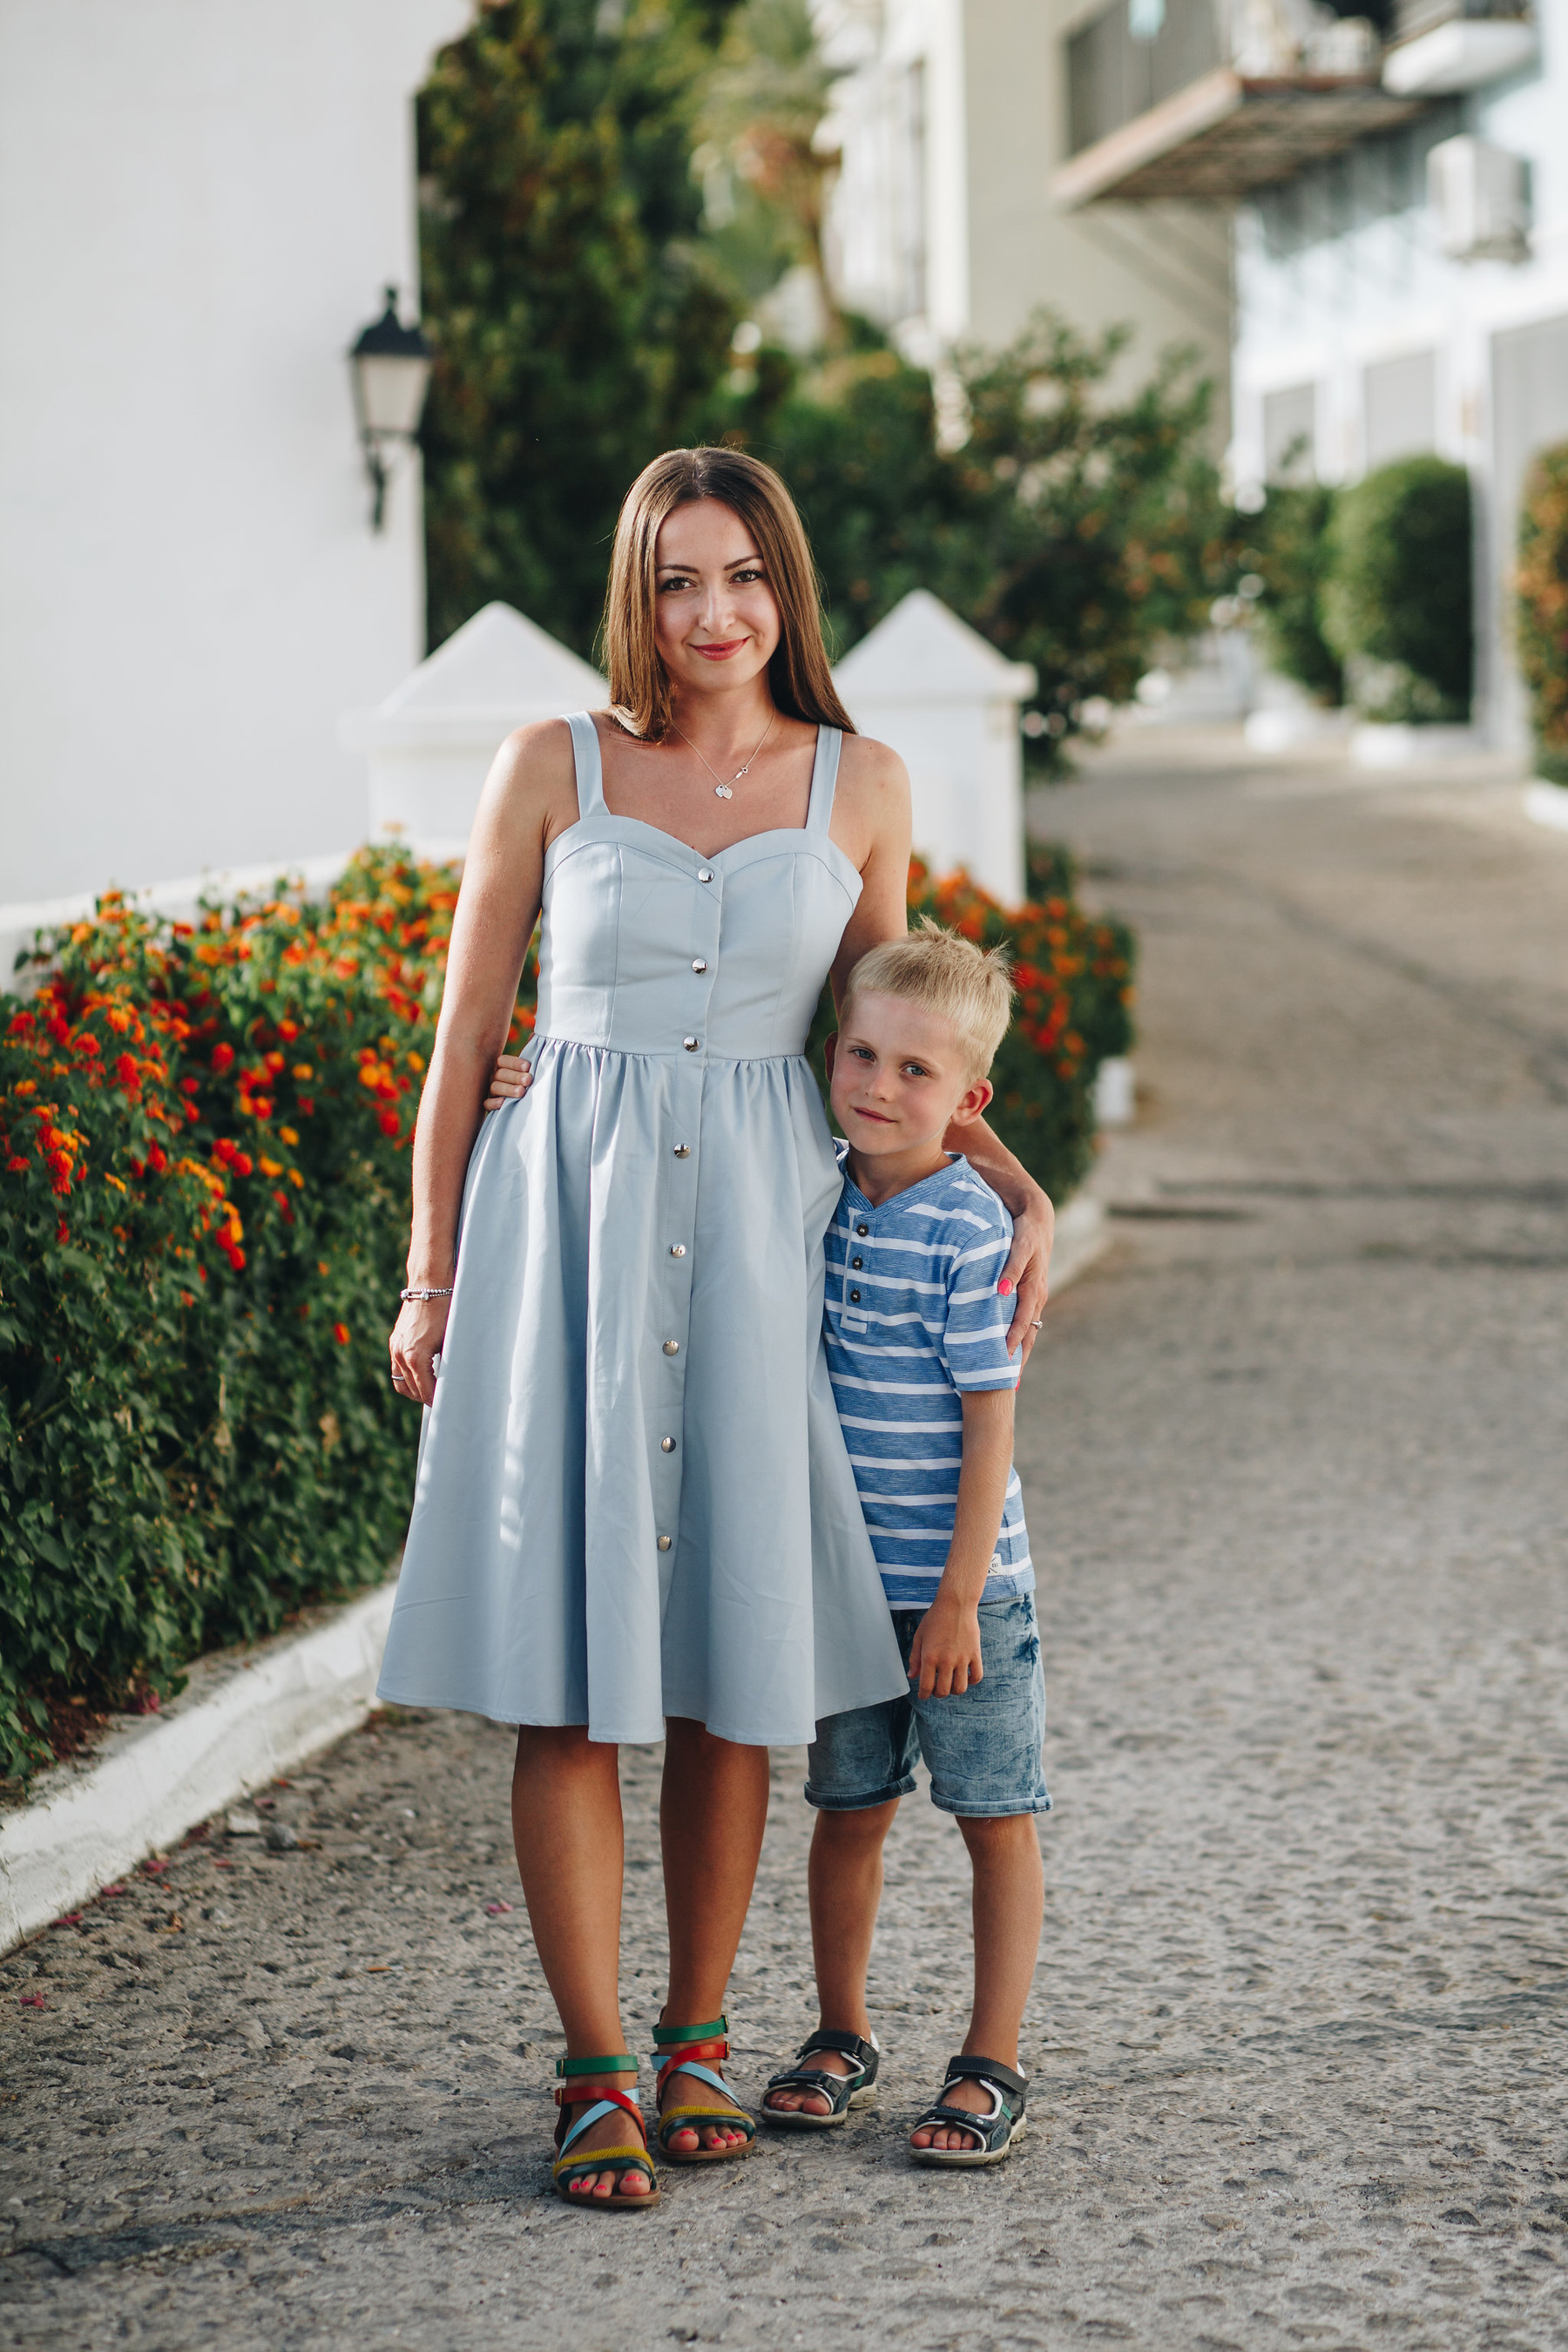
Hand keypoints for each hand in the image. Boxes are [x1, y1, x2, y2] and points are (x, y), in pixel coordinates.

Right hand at [388, 1295, 450, 1406]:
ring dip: (414, 1389)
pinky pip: (397, 1367)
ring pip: (400, 1381)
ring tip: (430, 1392)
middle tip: (441, 1402)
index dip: (436, 1400)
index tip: (447, 1407)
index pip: (425, 1390)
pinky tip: (423, 1375)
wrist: (429, 1285)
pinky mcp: (395, 1341)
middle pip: (410, 1389)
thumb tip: (454, 1383)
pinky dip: (408, 1376)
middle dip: (425, 1397)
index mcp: (415, 1357)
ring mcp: (395, 1347)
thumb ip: (448, 1364)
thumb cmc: (446, 1311)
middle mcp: (400, 1354)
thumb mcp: (451, 1341)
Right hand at [483, 1052, 533, 1114]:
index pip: (503, 1061)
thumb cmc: (530, 1084)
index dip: (514, 1063)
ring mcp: (492, 1092)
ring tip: (521, 1092)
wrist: (530, 1106)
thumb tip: (533, 1037)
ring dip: (508, 1089)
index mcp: (503, 1067)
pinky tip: (503, 1103)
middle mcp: (495, 1078)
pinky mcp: (490, 1106)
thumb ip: (531, 1058)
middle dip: (515, 1077)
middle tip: (528, 1080)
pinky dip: (494, 1103)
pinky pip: (487, 1103)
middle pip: (500, 1074)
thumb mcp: (530, 1071)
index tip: (528, 1067)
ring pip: (494, 1087)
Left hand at [908, 1595, 984, 1699]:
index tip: (924, 1695)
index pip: (926, 1686)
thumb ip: (915, 1658)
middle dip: (938, 1694)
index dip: (924, 1695)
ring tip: (951, 1682)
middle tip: (937, 1688)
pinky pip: (977, 1676)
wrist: (955, 1604)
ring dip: (954, 1690)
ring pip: (961, 1688)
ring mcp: (962, 1658)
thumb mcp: (919, 1637)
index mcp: (930, 1657)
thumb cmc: (935, 1619)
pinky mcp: (975, 1654)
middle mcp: (946, 1660)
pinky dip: (972, 1681)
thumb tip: (912, 1677)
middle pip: (944, 1691)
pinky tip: (966, 1675)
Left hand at [997, 1192, 1053, 1364]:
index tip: (1001, 1364)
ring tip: (1009, 1376)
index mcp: (1034, 1289)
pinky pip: (1024, 1320)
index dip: (1012, 1344)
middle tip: (1008, 1387)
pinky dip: (1018, 1336)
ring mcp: (1035, 1296)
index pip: (1022, 1324)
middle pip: (1028, 1335)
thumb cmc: (1024, 1230)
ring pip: (1027, 1330)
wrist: (1036, 1216)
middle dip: (1019, 1360)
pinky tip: (1010, 1347)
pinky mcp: (1029, 1292)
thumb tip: (1002, 1292)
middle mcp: (1037, 1296)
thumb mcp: (1018, 1246)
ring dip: (1019, 1352)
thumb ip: (1009, 1268)